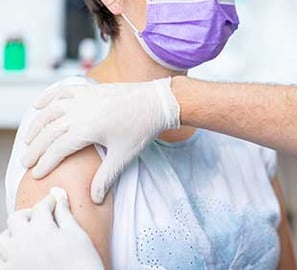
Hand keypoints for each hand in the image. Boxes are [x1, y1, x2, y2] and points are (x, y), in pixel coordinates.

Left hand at [0, 188, 103, 269]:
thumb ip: (65, 214)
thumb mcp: (78, 235)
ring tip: (29, 236)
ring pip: (3, 238)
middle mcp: (21, 243)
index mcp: (40, 230)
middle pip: (17, 218)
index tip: (55, 201)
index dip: (50, 201)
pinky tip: (20, 255)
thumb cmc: (82, 263)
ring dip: (15, 233)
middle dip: (29, 214)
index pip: (41, 207)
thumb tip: (60, 196)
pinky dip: (7, 255)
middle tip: (43, 217)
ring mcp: (13, 260)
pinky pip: (1, 261)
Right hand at [22, 78, 179, 203]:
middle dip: (35, 148)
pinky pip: (61, 91)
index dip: (45, 163)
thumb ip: (106, 177)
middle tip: (26, 162)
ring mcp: (83, 98)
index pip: (57, 149)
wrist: (157, 102)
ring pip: (50, 111)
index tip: (36, 174)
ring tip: (28, 140)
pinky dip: (47, 98)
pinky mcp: (89, 89)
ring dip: (36, 125)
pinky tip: (38, 106)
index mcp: (87, 129)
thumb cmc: (142, 129)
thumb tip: (95, 199)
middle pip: (48, 132)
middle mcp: (79, 111)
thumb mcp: (124, 156)